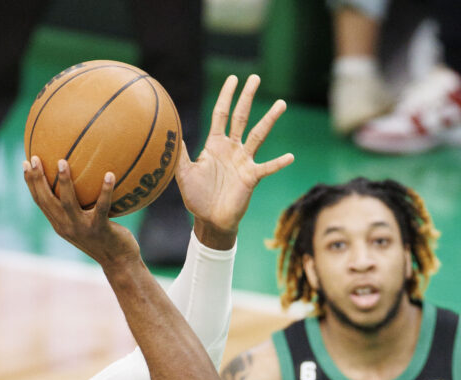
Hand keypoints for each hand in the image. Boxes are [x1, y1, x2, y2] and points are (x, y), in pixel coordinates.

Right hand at [23, 157, 138, 267]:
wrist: (120, 263)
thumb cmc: (106, 240)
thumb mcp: (86, 225)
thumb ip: (79, 208)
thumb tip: (81, 179)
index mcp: (60, 224)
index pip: (40, 201)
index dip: (31, 182)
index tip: (26, 162)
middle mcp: (67, 226)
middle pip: (47, 200)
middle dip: (38, 179)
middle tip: (36, 158)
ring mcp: (83, 228)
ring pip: (68, 202)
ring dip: (65, 181)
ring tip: (62, 161)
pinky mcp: (100, 229)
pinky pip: (102, 206)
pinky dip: (106, 190)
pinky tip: (109, 174)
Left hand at [175, 74, 293, 246]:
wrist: (210, 220)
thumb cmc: (196, 197)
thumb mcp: (183, 173)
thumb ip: (180, 152)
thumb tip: (170, 130)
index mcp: (215, 144)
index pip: (221, 113)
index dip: (226, 96)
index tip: (233, 78)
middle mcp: (231, 148)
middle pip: (241, 116)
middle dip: (248, 97)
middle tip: (256, 77)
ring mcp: (243, 161)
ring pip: (258, 135)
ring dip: (269, 119)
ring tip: (281, 103)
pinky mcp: (252, 177)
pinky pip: (267, 167)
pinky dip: (278, 162)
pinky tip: (290, 156)